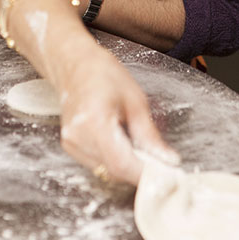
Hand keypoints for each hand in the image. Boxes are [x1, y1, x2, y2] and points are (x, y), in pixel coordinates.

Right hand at [57, 40, 179, 184]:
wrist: (76, 64)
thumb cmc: (104, 74)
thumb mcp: (135, 100)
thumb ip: (149, 135)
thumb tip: (168, 160)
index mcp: (94, 122)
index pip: (121, 164)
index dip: (145, 174)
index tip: (166, 175)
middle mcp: (77, 137)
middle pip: (113, 171)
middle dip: (139, 170)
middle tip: (159, 161)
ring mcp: (70, 144)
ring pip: (106, 171)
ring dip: (126, 165)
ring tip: (138, 145)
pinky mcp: (70, 146)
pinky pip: (97, 163)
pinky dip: (113, 159)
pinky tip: (120, 141)